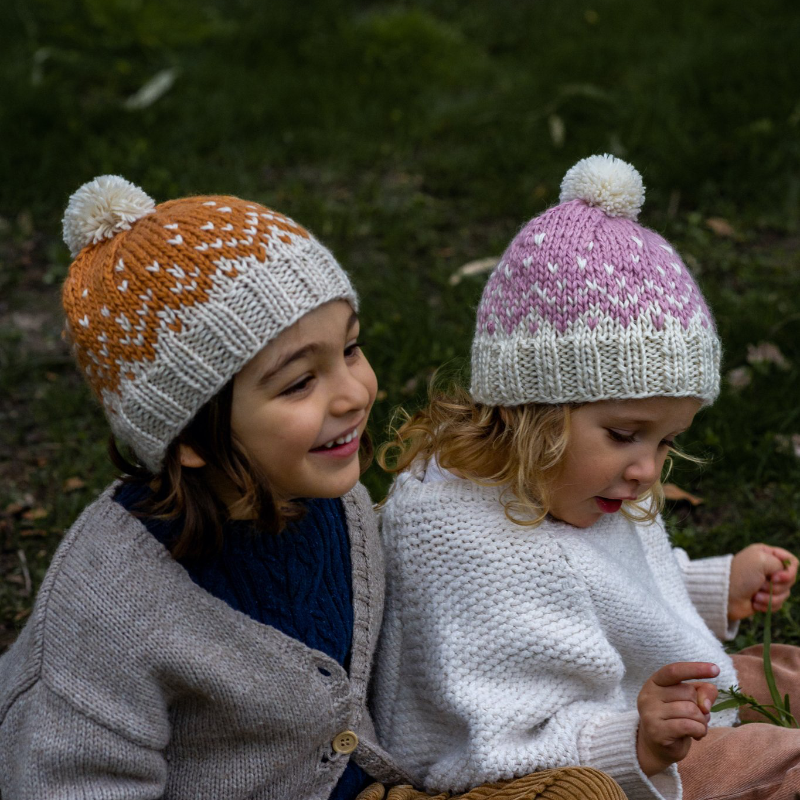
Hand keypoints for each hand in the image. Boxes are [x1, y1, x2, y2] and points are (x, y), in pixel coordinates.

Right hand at [636, 662, 718, 776]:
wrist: (656, 746)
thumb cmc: (675, 718)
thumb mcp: (690, 700)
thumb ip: (703, 692)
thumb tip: (705, 705)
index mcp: (655, 682)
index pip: (674, 671)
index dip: (695, 669)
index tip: (716, 669)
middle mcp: (648, 694)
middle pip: (688, 692)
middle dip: (700, 706)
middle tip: (696, 716)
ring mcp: (650, 713)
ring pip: (691, 710)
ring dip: (702, 721)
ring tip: (696, 727)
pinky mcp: (656, 731)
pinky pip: (689, 726)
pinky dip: (700, 731)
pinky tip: (696, 735)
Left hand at [728, 544, 797, 620]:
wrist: (724, 596)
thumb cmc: (741, 575)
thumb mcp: (761, 560)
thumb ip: (780, 564)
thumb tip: (784, 575)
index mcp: (766, 554)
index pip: (791, 561)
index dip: (788, 572)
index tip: (776, 577)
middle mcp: (767, 568)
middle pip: (790, 579)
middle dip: (777, 586)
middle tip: (760, 585)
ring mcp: (766, 584)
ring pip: (785, 593)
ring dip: (770, 597)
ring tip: (755, 596)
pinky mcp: (764, 598)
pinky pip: (778, 604)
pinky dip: (767, 605)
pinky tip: (754, 603)